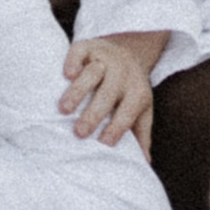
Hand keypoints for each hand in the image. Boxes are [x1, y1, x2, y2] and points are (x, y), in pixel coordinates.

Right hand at [59, 33, 163, 147]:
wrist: (129, 51)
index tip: (104, 143)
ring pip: (92, 73)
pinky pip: (80, 51)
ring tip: (64, 109)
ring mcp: (105, 58)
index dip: (117, 127)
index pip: (128, 112)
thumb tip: (145, 162)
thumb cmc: (130, 89)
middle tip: (79, 132)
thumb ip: (141, 135)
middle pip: (108, 94)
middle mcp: (122, 74)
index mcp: (137, 92)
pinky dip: (73, 62)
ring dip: (78, 91)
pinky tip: (66, 75)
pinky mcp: (89, 46)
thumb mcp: (142, 110)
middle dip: (93, 114)